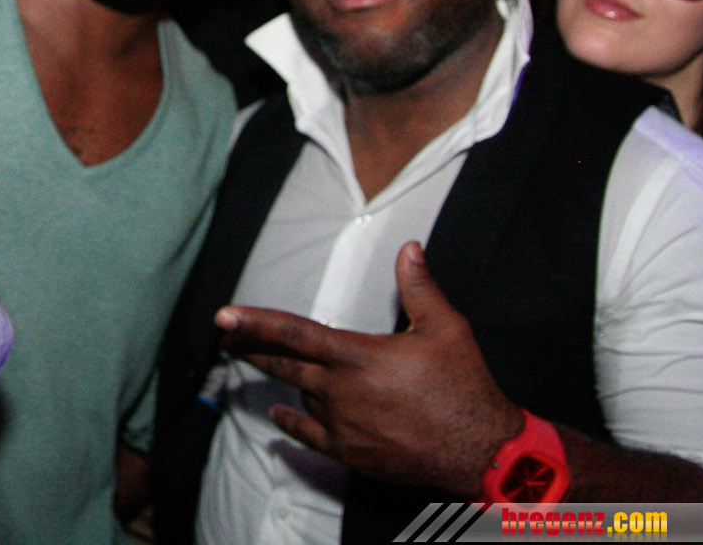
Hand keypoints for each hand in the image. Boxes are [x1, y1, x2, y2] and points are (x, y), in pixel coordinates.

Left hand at [217, 241, 522, 496]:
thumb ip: (419, 286)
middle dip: (251, 348)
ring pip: (304, 395)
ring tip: (277, 368)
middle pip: (284, 364)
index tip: (223, 317)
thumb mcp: (446, 328)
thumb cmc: (463, 386)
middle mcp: (339, 390)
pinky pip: (308, 435)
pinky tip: (277, 414)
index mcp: (356, 356)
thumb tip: (409, 248)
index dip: (256, 322)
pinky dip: (290, 422)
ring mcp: (341, 425)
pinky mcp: (348, 453)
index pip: (294, 333)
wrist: (479, 450)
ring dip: (293, 381)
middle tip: (225, 338)